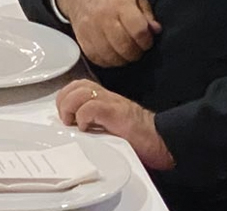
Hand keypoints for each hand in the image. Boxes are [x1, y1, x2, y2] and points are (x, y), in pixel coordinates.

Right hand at [55, 0, 159, 66]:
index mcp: (120, 3)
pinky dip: (107, 60)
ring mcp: (89, 28)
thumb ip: (147, 14)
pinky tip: (112, 53)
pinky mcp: (80, 37)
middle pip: (124, 47)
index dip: (147, 40)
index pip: (138, 31)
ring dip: (122, 59)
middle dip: (136, 52)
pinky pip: (96, 58)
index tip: (147, 40)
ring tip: (126, 52)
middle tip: (137, 48)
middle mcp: (103, 16)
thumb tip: (155, 31)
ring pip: (110, 56)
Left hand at [56, 81, 173, 169]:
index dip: (65, 97)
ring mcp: (112, 103)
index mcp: (105, 99)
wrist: (163, 141)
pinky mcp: (116, 113)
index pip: (78, 87)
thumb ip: (95, 124)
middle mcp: (108, 97)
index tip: (63, 115)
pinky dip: (82, 116)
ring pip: (80, 92)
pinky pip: (92, 107)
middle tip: (66, 119)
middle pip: (76, 85)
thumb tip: (73, 131)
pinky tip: (85, 127)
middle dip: (64, 100)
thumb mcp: (111, 128)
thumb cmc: (140, 139)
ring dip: (70, 107)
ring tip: (73, 123)